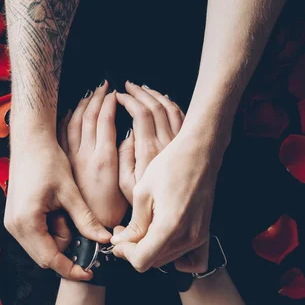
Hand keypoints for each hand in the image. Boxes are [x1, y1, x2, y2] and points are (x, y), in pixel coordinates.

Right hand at [4, 89, 111, 280]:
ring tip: (65, 210)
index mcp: (27, 223)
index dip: (72, 269)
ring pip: (41, 246)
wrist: (30, 141)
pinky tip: (57, 210)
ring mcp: (12, 223)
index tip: (90, 272)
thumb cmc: (48, 161)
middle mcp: (14, 227)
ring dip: (58, 236)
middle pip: (45, 256)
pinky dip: (50, 230)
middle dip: (66, 247)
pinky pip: (36, 235)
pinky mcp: (15, 217)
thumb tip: (104, 239)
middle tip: (75, 221)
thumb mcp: (70, 193)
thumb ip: (86, 219)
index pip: (51, 260)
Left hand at [59, 83, 127, 228]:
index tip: (116, 92)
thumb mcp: (126, 188)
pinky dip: (67, 118)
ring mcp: (72, 159)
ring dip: (82, 104)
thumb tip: (132, 134)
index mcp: (103, 160)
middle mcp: (85, 155)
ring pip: (73, 122)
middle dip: (97, 97)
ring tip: (90, 92)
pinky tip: (70, 111)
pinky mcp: (64, 165)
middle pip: (88, 116)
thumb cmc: (111, 213)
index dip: (110, 103)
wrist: (86, 233)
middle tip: (104, 84)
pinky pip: (63, 134)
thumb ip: (129, 159)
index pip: (105, 121)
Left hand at [112, 82, 218, 272]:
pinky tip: (165, 242)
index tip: (118, 241)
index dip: (125, 254)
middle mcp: (187, 237)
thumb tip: (121, 242)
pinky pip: (191, 260)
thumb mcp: (143, 192)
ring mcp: (199, 237)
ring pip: (167, 260)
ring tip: (141, 229)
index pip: (142, 261)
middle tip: (124, 231)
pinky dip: (176, 258)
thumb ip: (134, 224)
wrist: (200, 152)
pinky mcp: (204, 233)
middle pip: (153, 262)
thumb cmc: (172, 165)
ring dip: (150, 250)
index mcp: (169, 226)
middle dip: (134, 250)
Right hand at [117, 83, 183, 202]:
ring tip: (142, 89)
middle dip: (139, 92)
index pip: (140, 114)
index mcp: (149, 151)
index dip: (128, 100)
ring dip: (155, 94)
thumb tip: (126, 135)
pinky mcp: (187, 146)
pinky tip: (163, 101)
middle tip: (128, 87)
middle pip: (155, 105)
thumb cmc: (151, 204)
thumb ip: (122, 159)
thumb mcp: (126, 186)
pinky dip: (170, 104)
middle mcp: (167, 143)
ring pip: (170, 108)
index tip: (118, 96)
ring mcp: (180, 143)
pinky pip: (181, 116)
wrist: (181, 217)